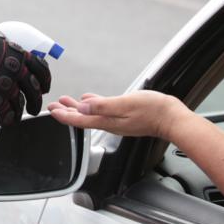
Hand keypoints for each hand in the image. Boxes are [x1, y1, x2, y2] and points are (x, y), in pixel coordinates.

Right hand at [0, 34, 51, 125]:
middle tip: (35, 108)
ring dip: (21, 112)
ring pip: (20, 103)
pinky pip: (7, 113)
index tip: (45, 88)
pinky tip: (6, 122)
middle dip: (36, 101)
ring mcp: (7, 85)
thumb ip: (10, 54)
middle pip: (34, 89)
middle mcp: (17, 70)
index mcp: (20, 55)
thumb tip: (15, 58)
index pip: (41, 68)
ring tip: (19, 117)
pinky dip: (8, 119)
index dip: (45, 80)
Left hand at [48, 90, 187, 139]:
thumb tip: (82, 107)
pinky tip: (90, 101)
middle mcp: (109, 123)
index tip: (52, 110)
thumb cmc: (152, 110)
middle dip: (67, 112)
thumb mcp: (125, 104)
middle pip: (83, 118)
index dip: (64, 115)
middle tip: (54, 106)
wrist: (171, 118)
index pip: (80, 120)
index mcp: (107, 121)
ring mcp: (117, 121)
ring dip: (77, 108)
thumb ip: (102, 106)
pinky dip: (93, 105)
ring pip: (91, 114)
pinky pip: (102, 111)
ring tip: (66, 102)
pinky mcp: (124, 116)